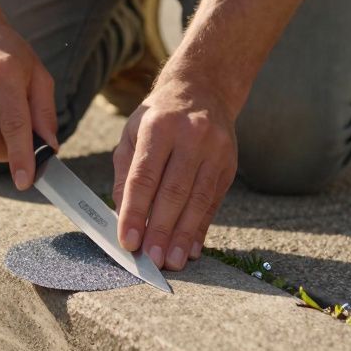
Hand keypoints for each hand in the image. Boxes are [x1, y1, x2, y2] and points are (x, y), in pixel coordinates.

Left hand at [112, 70, 237, 270]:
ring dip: (183, 235)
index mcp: (159, 127)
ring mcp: (215, 150)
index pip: (144, 177)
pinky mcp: (229, 164)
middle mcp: (191, 136)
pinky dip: (201, 228)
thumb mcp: (132, 134)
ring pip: (198, 200)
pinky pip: (213, 202)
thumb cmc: (159, 117)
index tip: (128, 241)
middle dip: (161, 230)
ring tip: (172, 261)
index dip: (135, 212)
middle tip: (150, 260)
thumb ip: (125, 175)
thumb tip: (122, 217)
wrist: (203, 89)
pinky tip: (191, 248)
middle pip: (174, 192)